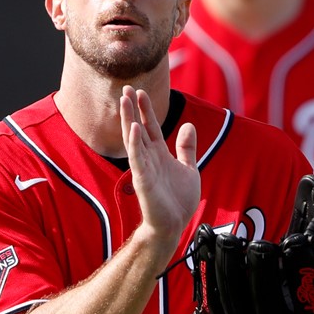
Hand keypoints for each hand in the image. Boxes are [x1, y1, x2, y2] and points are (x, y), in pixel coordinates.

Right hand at [120, 86, 199, 246]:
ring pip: (134, 139)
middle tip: (125, 88)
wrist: (175, 225)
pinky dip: (135, 143)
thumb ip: (186, 148)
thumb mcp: (189, 168)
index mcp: (159, 154)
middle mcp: (149, 158)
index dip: (145, 109)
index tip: (140, 91)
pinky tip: (134, 127)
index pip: (150, 126)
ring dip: (129, 119)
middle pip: (138, 127)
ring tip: (124, 101)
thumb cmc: (178, 200)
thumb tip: (189, 125)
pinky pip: (138, 159)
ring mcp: (144, 168)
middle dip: (132, 108)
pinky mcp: (143, 180)